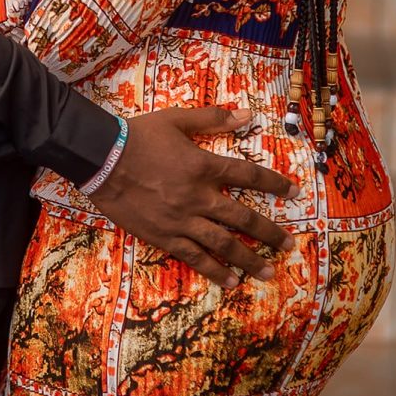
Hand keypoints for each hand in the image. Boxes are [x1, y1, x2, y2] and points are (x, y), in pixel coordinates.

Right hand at [92, 104, 298, 288]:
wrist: (100, 158)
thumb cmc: (138, 135)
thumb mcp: (176, 119)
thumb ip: (212, 117)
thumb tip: (246, 114)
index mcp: (204, 165)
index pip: (248, 174)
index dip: (274, 183)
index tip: (295, 193)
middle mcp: (198, 196)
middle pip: (243, 217)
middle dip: (269, 232)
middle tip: (289, 245)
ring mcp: (182, 220)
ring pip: (223, 244)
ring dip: (249, 259)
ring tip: (268, 272)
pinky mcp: (164, 236)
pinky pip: (194, 257)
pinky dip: (214, 270)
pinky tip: (230, 281)